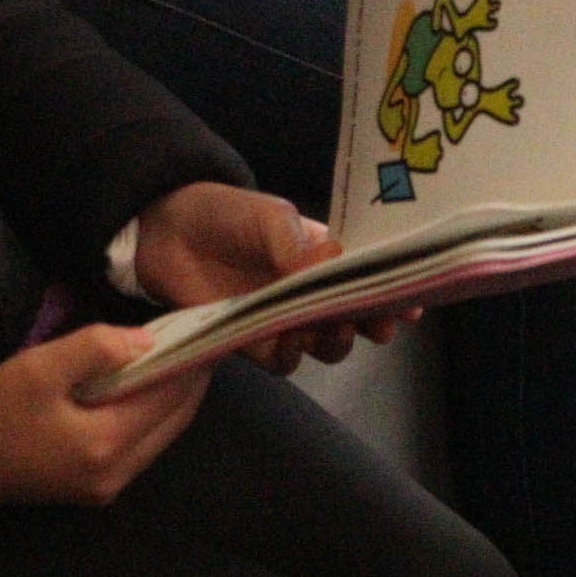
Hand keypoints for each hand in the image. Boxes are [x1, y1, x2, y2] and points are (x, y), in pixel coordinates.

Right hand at [0, 325, 212, 504]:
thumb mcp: (41, 368)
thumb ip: (96, 349)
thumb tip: (148, 340)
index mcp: (107, 442)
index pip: (170, 398)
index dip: (192, 366)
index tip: (207, 336)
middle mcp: (118, 472)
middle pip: (174, 422)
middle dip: (190, 384)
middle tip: (199, 346)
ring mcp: (109, 487)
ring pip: (161, 438)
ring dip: (173, 402)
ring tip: (177, 364)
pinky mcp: (97, 490)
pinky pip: (141, 450)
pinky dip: (152, 420)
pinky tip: (147, 393)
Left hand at [132, 182, 416, 372]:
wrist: (167, 232)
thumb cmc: (228, 215)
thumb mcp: (271, 219)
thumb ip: (301, 248)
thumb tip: (334, 269)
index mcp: (329, 258)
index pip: (373, 281)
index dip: (395, 296)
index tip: (408, 307)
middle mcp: (313, 292)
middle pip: (358, 321)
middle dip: (369, 325)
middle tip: (368, 322)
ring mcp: (286, 319)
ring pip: (327, 348)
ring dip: (332, 343)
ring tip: (323, 329)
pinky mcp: (255, 341)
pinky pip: (285, 362)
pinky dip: (289, 356)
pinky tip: (284, 340)